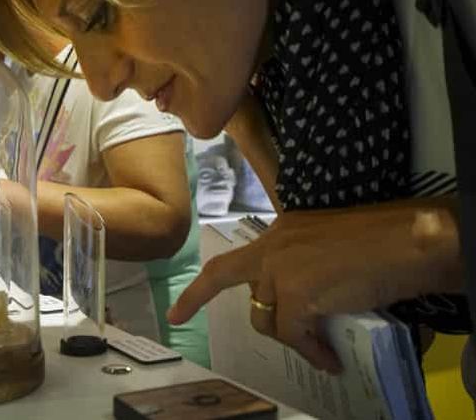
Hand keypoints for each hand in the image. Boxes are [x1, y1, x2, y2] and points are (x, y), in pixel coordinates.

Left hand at [167, 201, 462, 372]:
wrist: (412, 240)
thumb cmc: (386, 241)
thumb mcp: (332, 249)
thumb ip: (306, 269)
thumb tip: (302, 306)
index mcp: (283, 232)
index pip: (235, 259)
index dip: (202, 285)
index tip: (177, 309)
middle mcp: (275, 246)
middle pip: (227, 278)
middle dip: (203, 300)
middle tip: (181, 318)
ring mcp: (282, 268)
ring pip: (267, 317)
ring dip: (291, 337)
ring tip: (321, 350)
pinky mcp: (297, 293)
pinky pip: (294, 334)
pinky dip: (311, 351)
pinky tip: (330, 358)